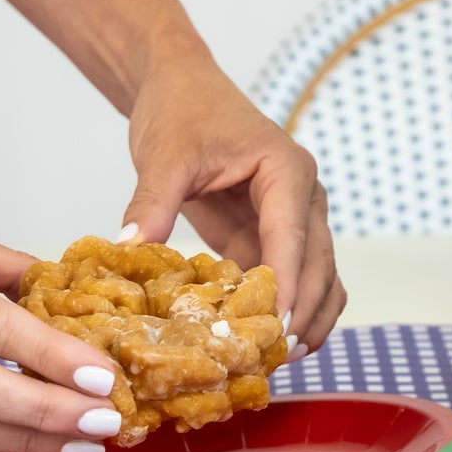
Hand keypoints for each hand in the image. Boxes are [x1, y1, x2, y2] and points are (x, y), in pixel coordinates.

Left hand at [120, 57, 344, 354]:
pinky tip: (271, 341)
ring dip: (309, 317)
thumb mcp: (163, 155)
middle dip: (303, 311)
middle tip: (276, 358)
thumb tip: (130, 249)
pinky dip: (293, 309)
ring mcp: (296, 217)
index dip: (288, 284)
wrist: (183, 90)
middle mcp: (303, 196)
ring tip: (280, 361)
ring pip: (321, 277)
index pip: (293, 236)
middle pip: (319, 263)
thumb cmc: (181, 112)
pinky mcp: (276, 234)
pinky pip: (298, 278)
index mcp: (286, 170)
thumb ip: (152, 202)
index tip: (278, 327)